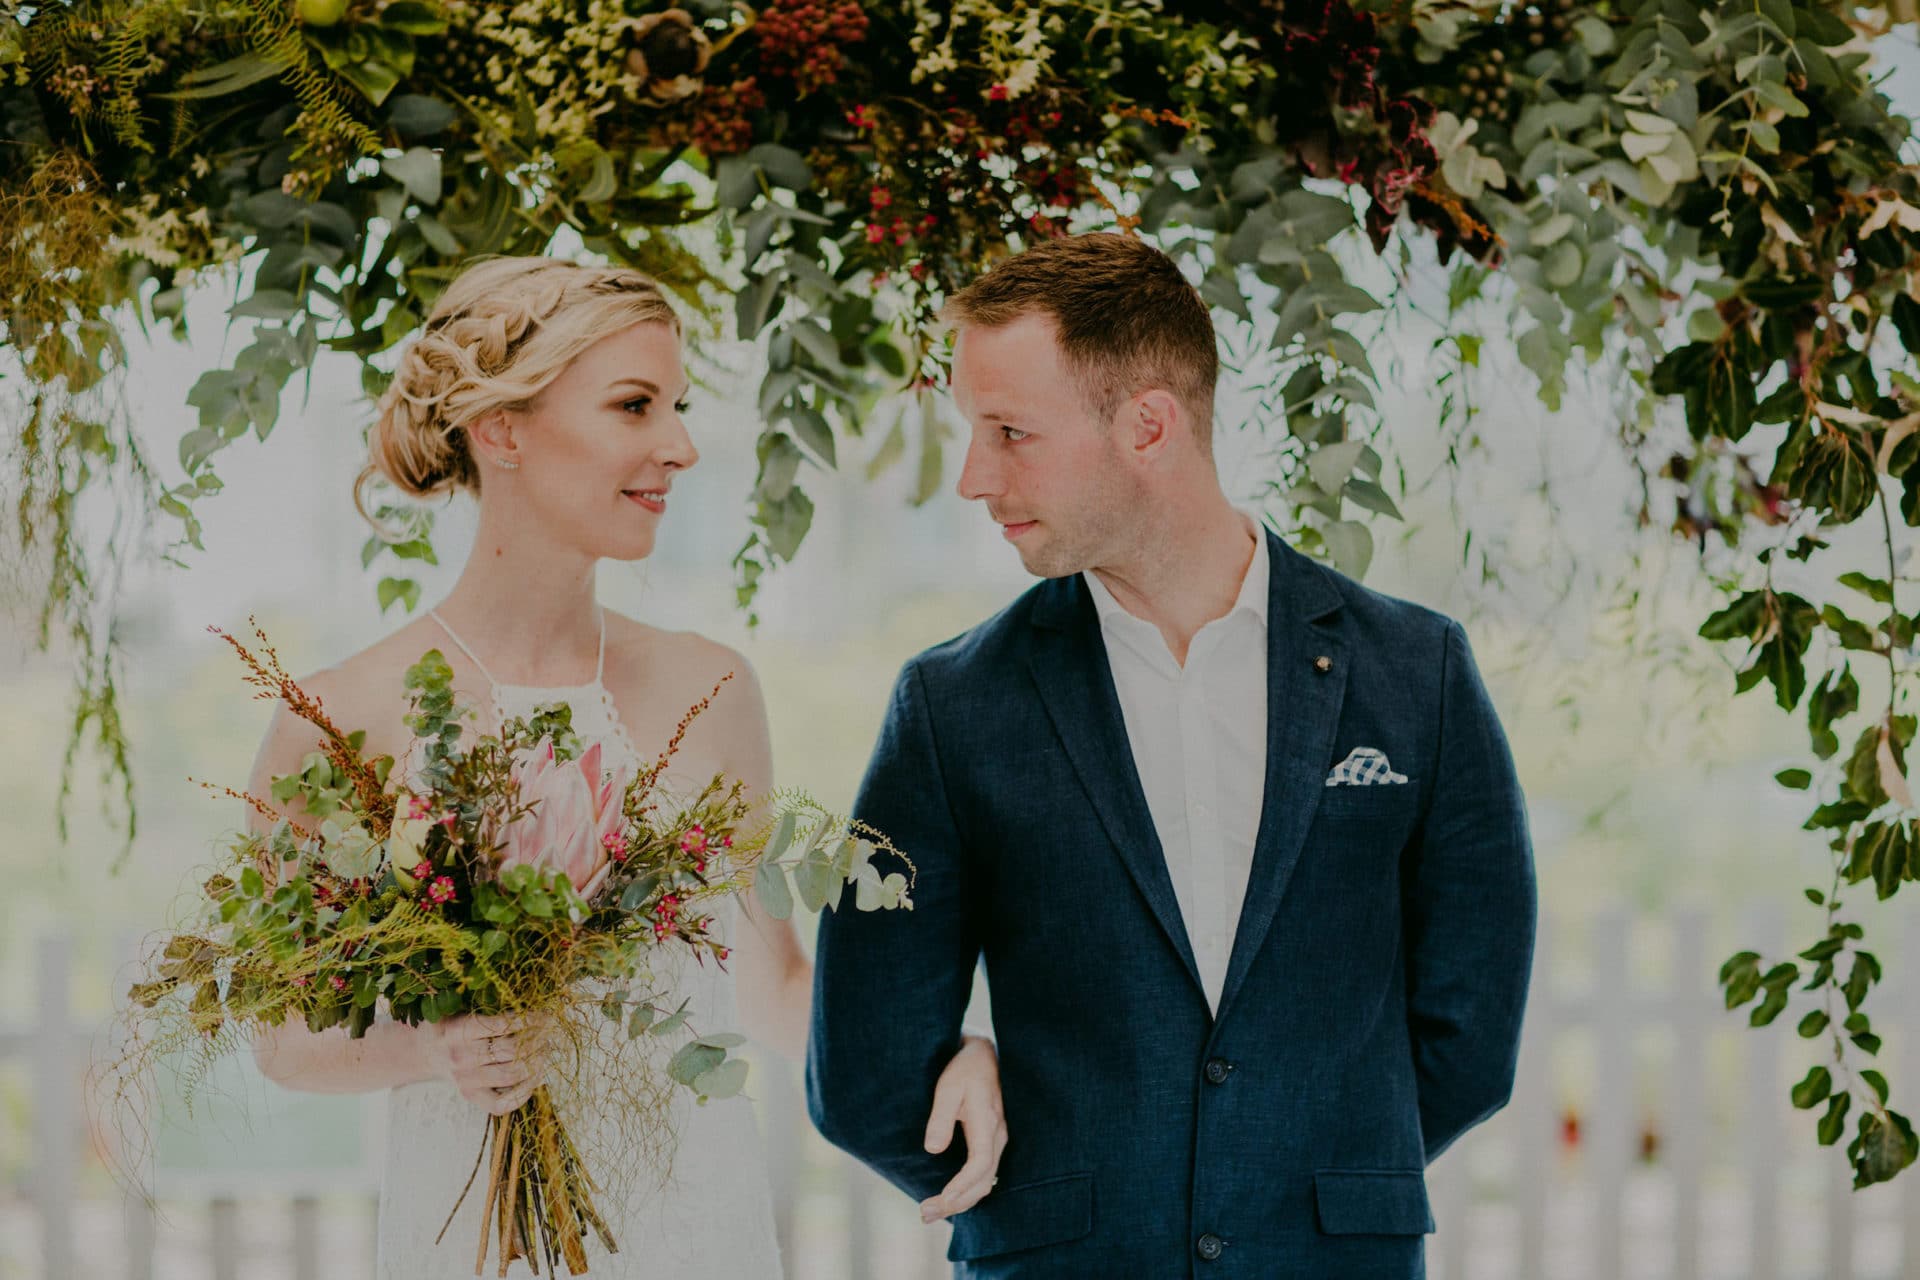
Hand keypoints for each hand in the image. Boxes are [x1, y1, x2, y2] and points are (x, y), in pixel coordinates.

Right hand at [427, 1013, 553, 1115]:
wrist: (423, 1051)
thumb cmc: (451, 1024)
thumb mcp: (460, 1008)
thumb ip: (488, 1006)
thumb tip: (531, 1005)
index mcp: (459, 1029)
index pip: (503, 1025)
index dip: (530, 1020)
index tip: (546, 1015)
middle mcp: (461, 1056)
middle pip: (511, 1050)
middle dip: (537, 1040)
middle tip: (548, 1033)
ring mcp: (465, 1079)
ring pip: (512, 1074)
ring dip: (536, 1062)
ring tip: (545, 1050)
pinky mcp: (470, 1096)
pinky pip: (502, 1104)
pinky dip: (524, 1093)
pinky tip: (535, 1077)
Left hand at [919, 1035, 1006, 1223]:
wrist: (983, 1057)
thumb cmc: (964, 1070)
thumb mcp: (948, 1087)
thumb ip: (940, 1118)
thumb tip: (933, 1149)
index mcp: (988, 1122)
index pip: (980, 1163)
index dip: (963, 1184)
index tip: (942, 1198)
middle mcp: (998, 1136)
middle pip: (983, 1181)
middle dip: (956, 1202)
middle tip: (924, 1214)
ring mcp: (997, 1141)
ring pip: (985, 1182)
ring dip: (961, 1201)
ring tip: (930, 1212)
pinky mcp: (992, 1143)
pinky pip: (984, 1176)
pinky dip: (967, 1193)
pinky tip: (949, 1199)